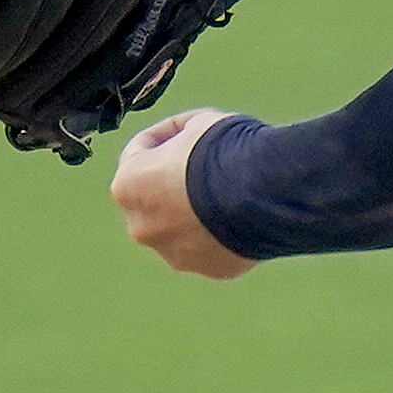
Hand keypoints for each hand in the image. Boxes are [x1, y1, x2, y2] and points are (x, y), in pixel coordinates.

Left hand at [110, 108, 262, 278]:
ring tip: (230, 192)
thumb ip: (183, 135)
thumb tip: (187, 140)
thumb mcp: (201, 123)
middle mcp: (143, 226)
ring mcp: (174, 252)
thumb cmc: (227, 151)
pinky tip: (244, 214)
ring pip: (180, 228)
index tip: (184, 132)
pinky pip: (211, 247)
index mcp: (129, 185)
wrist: (264, 191)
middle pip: (154, 197)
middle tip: (208, 164)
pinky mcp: (208, 269)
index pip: (138, 152)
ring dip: (196, 211)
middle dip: (176, 181)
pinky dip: (221, 233)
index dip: (164, 135)